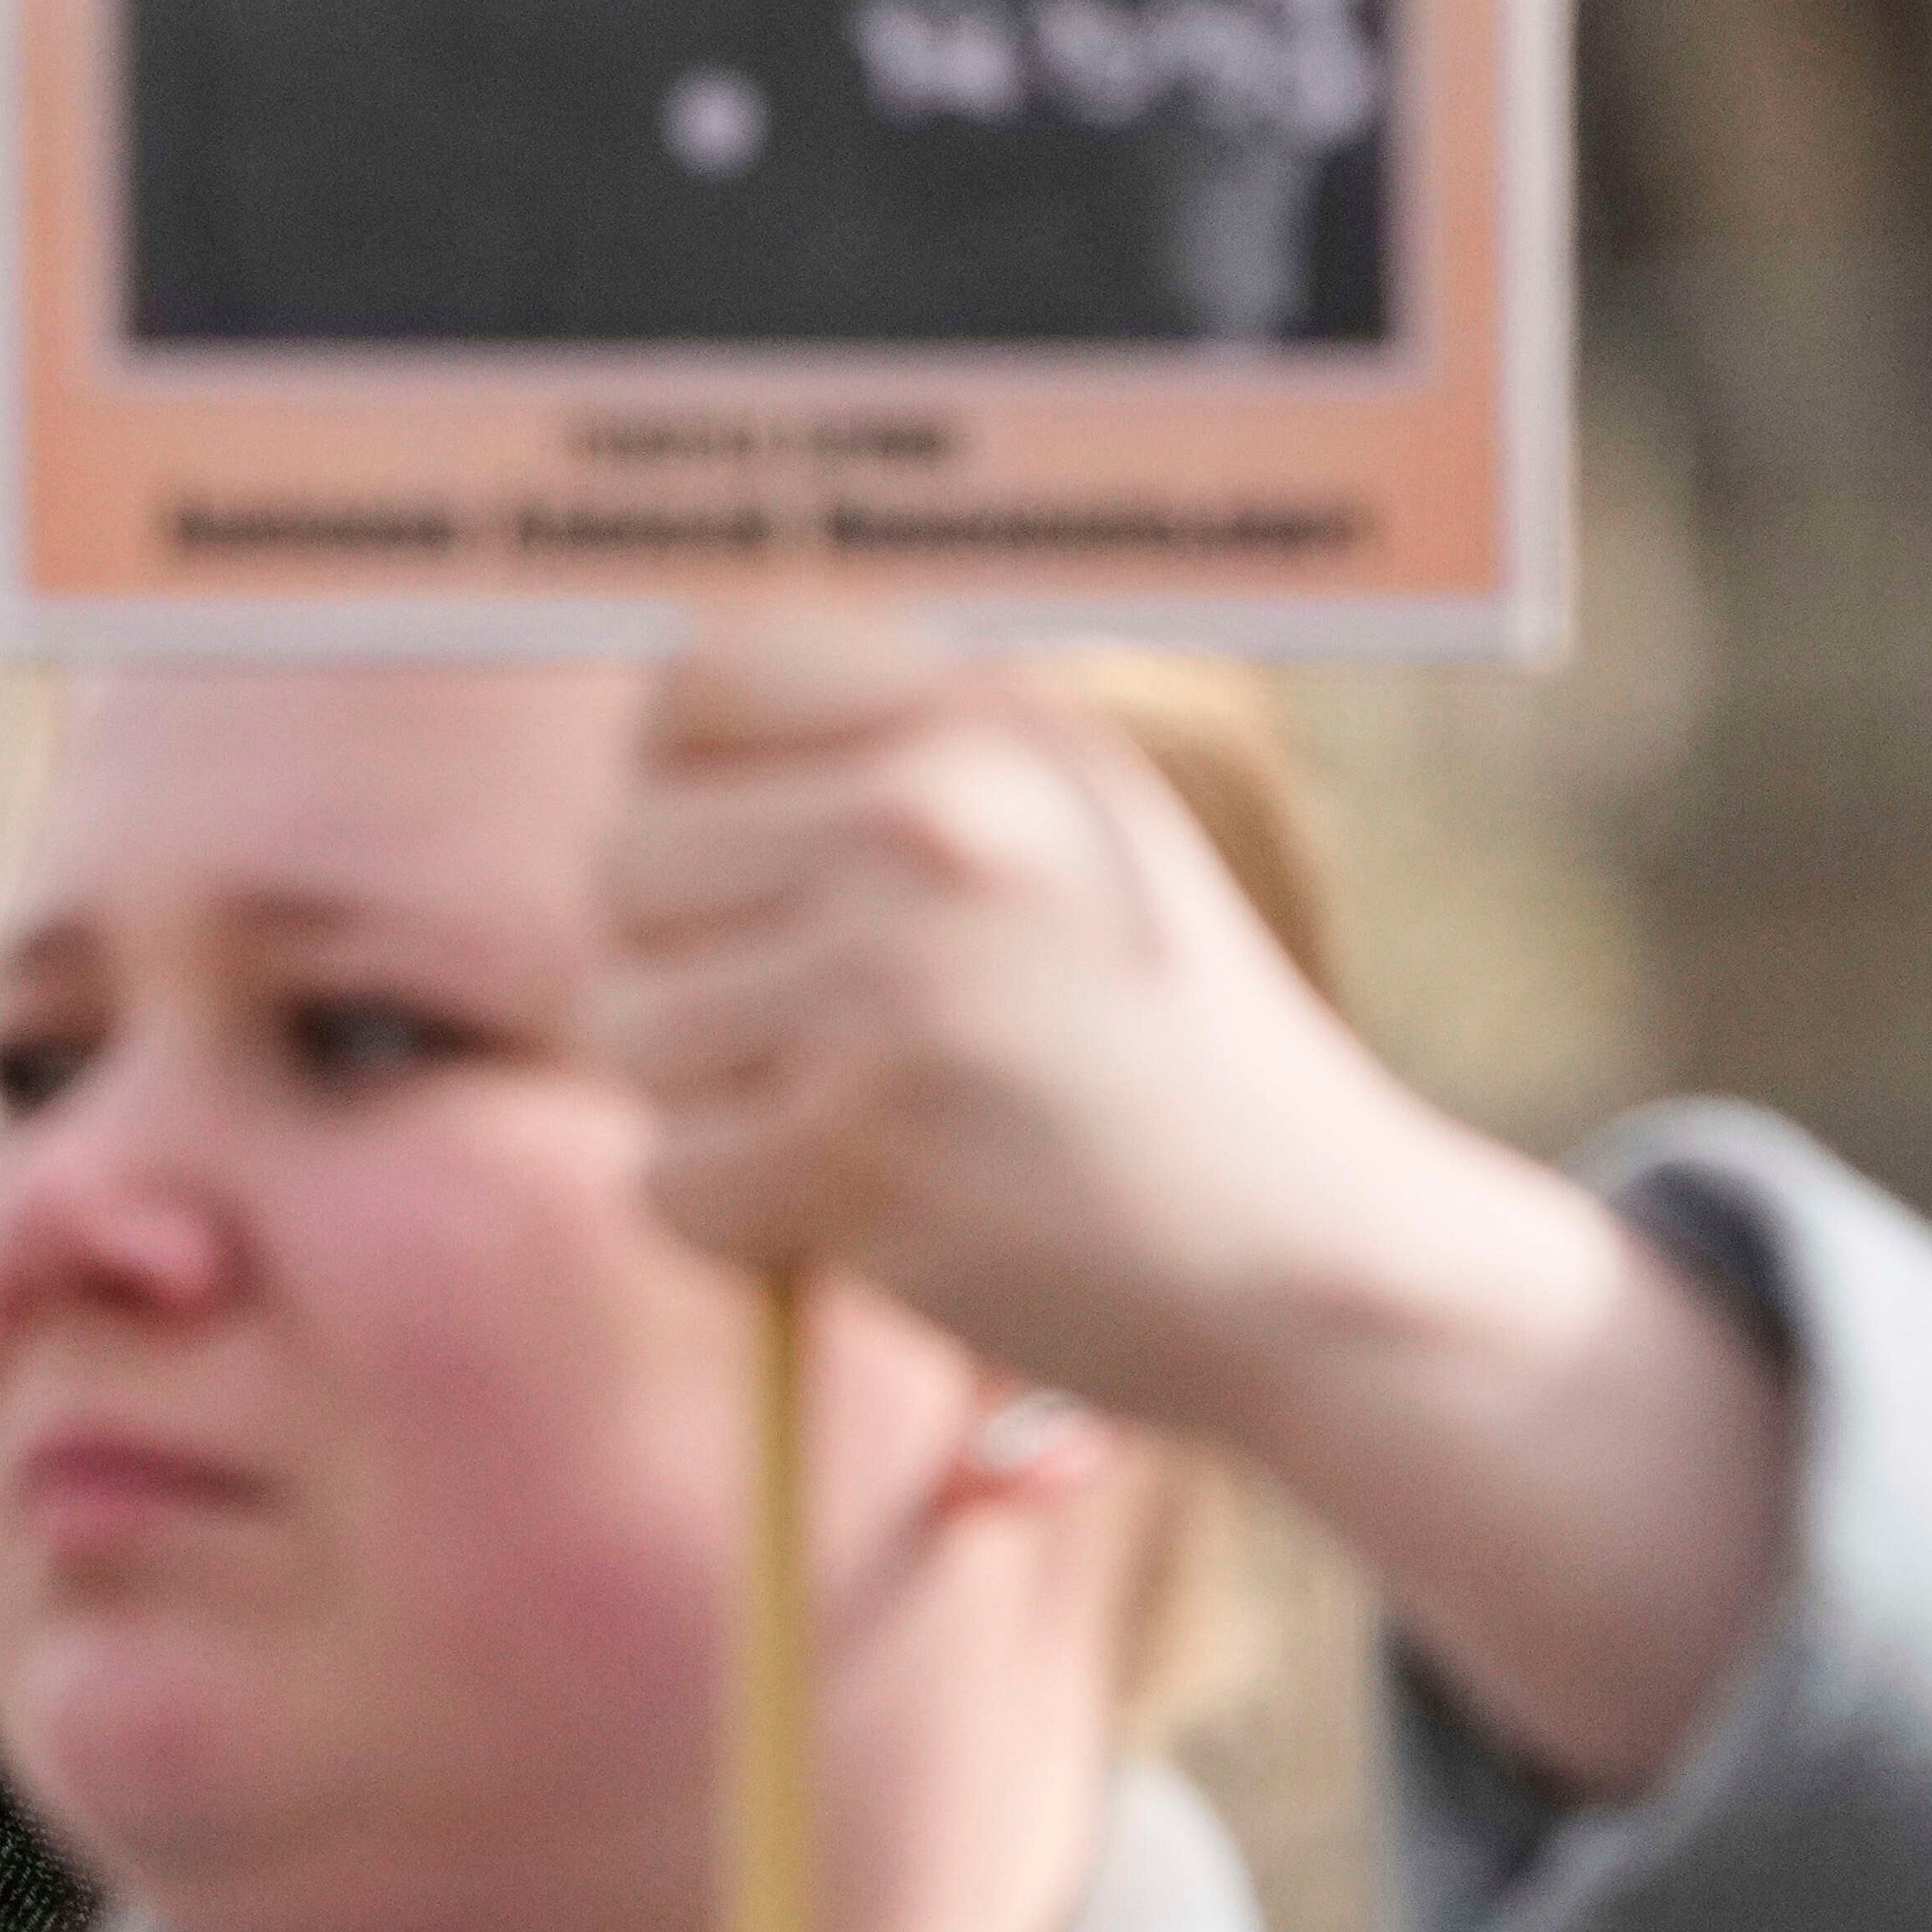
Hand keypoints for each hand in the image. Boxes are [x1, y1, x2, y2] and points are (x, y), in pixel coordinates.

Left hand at [594, 619, 1794, 1792]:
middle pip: (628, 862)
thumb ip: (877, 756)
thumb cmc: (1154, 1036)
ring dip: (719, 1100)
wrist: (1303, 1250)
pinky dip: (749, 1219)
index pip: (697, 681)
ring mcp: (891, 977)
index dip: (687, 782)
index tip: (759, 861)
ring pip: (628, 1024)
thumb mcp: (1064, 823)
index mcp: (977, 723)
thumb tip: (652, 744)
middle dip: (694, 960)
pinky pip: (668, 1174)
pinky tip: (877, 1209)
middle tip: (834, 1027)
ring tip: (878, 1115)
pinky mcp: (860, 1141)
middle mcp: (930, 819)